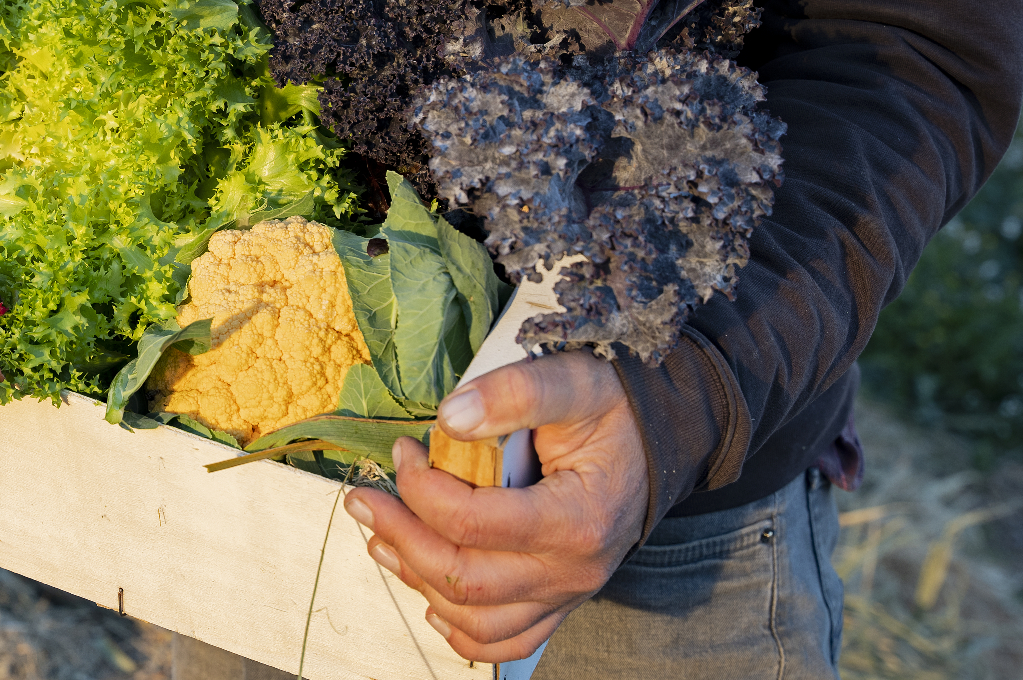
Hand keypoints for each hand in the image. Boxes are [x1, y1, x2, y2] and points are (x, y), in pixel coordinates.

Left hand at [344, 351, 649, 661]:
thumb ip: (514, 393)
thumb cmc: (613, 411)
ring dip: (416, 581)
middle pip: (463, 579)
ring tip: (382, 539)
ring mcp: (565, 593)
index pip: (473, 523)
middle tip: (366, 499)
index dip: (421, 489)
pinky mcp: (557, 602)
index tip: (404, 451)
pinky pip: (504, 641)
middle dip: (400, 537)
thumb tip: (450, 418)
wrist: (656, 442)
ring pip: (473, 620)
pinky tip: (429, 596)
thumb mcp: (573, 381)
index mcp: (577, 519)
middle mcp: (572, 570)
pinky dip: (459, 630)